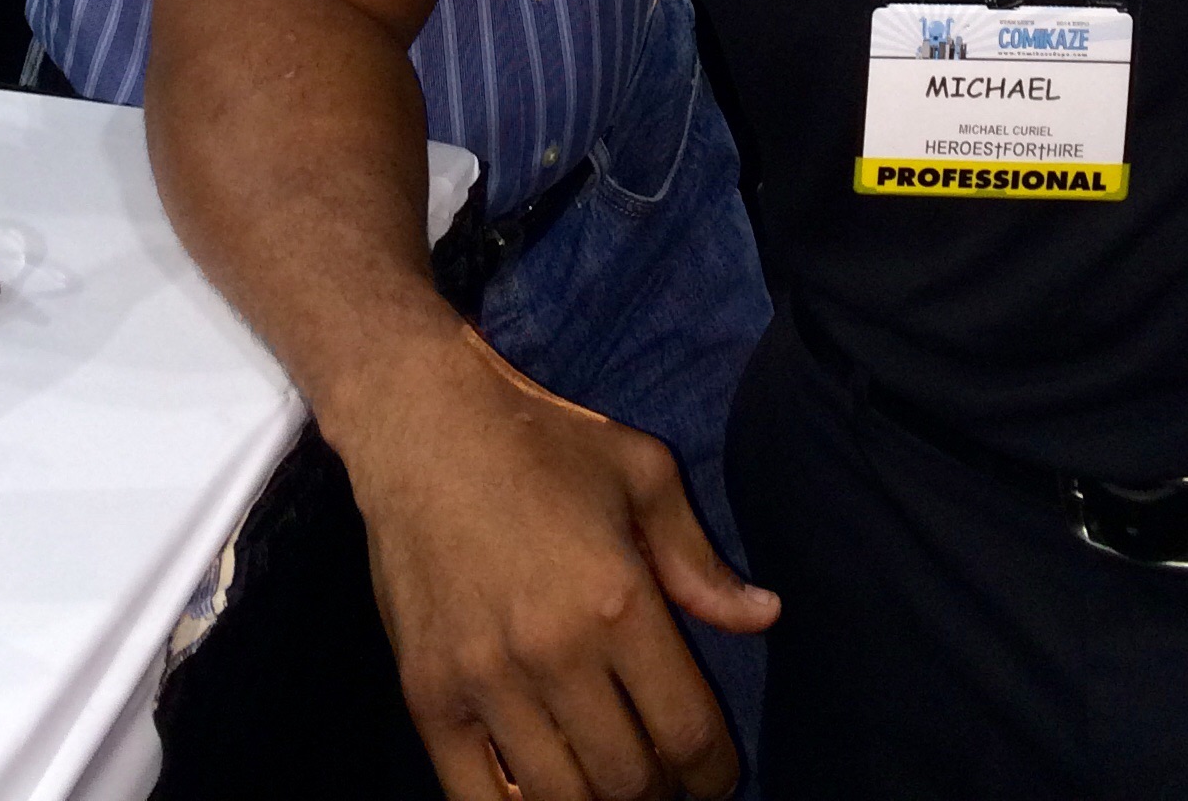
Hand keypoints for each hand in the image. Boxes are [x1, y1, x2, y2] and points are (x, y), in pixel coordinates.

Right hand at [338, 328, 777, 800]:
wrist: (423, 424)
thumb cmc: (543, 442)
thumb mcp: (642, 472)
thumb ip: (699, 559)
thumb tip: (764, 617)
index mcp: (618, 600)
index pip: (688, 734)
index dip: (714, 774)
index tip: (715, 776)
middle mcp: (554, 652)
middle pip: (629, 782)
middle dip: (660, 792)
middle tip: (662, 777)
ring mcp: (485, 681)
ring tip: (607, 780)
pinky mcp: (427, 696)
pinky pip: (474, 799)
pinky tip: (541, 793)